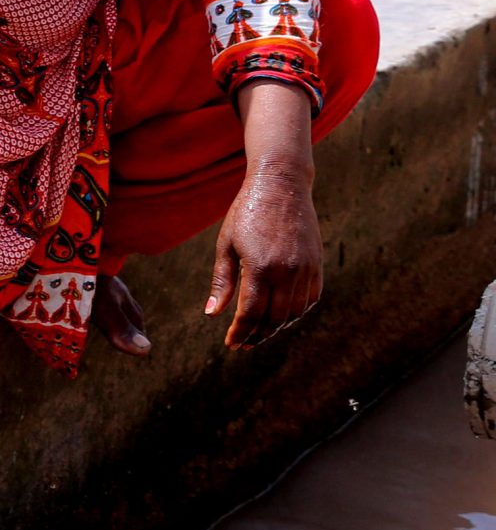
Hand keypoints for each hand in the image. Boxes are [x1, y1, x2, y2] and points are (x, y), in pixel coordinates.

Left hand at [207, 78, 322, 348]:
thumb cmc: (246, 213)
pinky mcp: (317, 265)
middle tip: (243, 343)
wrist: (281, 185)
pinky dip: (296, 313)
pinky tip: (281, 315)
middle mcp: (287, 272)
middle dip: (257, 335)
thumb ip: (222, 282)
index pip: (251, 313)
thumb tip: (212, 314)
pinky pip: (310, 300)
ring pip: (294, 313)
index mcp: (260, 267)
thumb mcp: (226, 245)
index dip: (240, 332)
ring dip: (277, 327)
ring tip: (259, 332)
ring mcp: (306, 270)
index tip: (231, 343)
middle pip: (274, 318)